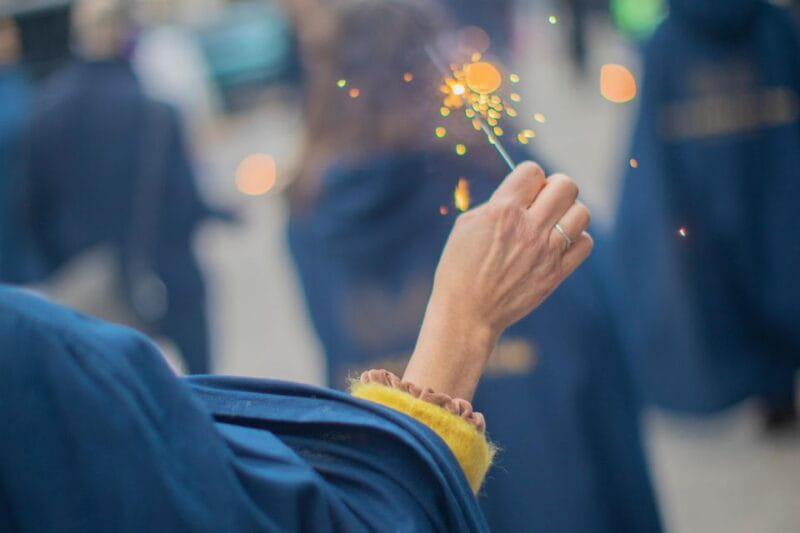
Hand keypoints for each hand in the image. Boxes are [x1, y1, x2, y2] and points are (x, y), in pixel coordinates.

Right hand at [404, 162, 592, 399]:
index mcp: (502, 212)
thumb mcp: (467, 225)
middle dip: (554, 187)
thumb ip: (497, 203)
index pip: (532, 171)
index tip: (522, 191)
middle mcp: (527, 229)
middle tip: (542, 202)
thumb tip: (524, 191)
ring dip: (568, 212)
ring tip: (552, 223)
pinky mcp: (556, 273)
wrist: (467, 313)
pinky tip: (558, 244)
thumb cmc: (460, 267)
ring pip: (581, 212)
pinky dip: (576, 239)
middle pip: (565, 186)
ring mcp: (545, 252)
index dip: (528, 177)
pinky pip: (585, 243)